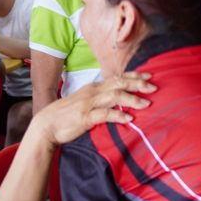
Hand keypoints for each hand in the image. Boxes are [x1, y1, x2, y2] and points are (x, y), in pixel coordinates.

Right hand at [28, 72, 156, 147]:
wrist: (45, 125)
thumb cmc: (66, 116)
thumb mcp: (85, 103)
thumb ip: (100, 100)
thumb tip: (118, 101)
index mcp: (93, 87)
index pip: (117, 77)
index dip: (134, 75)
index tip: (149, 75)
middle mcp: (92, 92)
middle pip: (119, 83)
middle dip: (138, 83)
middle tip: (154, 86)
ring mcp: (88, 104)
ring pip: (115, 96)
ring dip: (132, 99)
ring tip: (146, 103)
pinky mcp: (85, 117)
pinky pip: (105, 114)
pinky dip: (118, 115)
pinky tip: (130, 119)